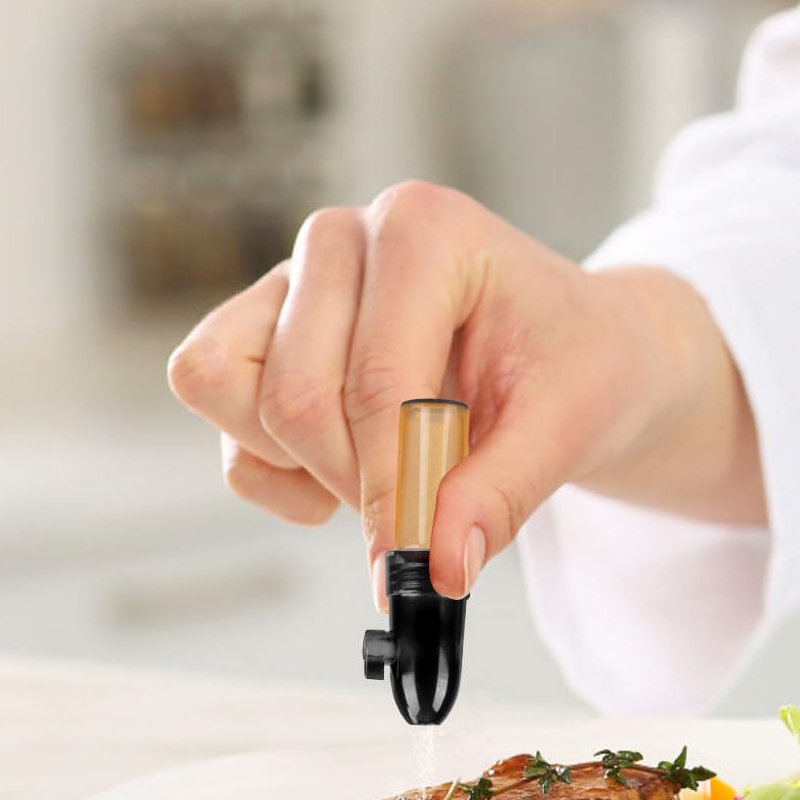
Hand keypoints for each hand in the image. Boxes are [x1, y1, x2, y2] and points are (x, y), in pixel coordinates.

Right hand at [168, 183, 762, 602]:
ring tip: (396, 470)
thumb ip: (501, 495)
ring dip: (305, 465)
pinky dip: (277, 471)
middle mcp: (344, 240)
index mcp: (425, 231)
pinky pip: (222, 416)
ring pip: (224, 388)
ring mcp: (292, 279)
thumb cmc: (578, 365)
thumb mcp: (569, 426)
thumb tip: (440, 567)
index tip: (416, 558)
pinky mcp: (261, 328)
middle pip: (292, 395)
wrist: (576, 352)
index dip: (391, 484)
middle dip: (359, 481)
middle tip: (430, 510)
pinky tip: (358, 470)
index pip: (378, 379)